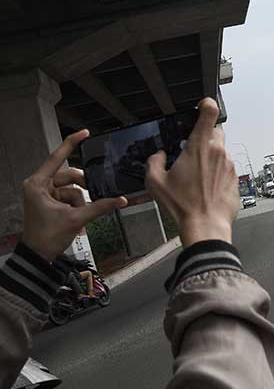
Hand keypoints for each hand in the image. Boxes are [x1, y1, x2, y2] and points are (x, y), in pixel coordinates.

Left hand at [22, 130, 127, 261]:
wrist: (38, 255)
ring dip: (80, 202)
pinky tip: (76, 218)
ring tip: (77, 217)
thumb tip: (121, 200)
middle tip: (87, 203)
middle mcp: (39, 185)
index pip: (57, 158)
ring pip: (73, 188)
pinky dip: (77, 206)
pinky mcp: (50, 201)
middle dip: (82, 190)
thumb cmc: (46, 236)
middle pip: (70, 176)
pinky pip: (70, 196)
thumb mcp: (76, 219)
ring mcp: (45, 193)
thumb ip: (100, 206)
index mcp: (38, 184)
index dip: (72, 143)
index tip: (84, 133)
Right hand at [145, 98, 238, 246]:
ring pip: (221, 151)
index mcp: (199, 147)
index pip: (209, 113)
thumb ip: (154, 162)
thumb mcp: (156, 182)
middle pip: (216, 132)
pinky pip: (226, 167)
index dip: (207, 105)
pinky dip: (217, 172)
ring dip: (211, 157)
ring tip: (197, 175)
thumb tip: (159, 155)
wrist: (206, 225)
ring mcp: (229, 165)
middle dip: (205, 137)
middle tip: (192, 151)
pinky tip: (206, 186)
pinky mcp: (235, 177)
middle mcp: (217, 152)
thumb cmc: (183, 205)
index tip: (202, 105)